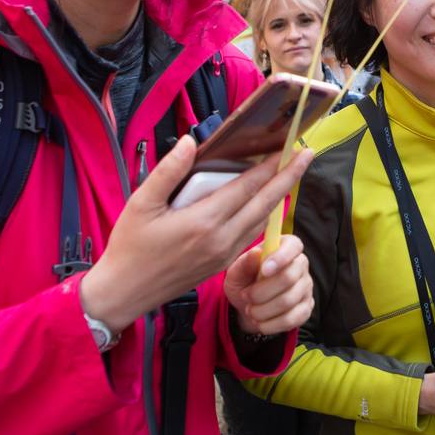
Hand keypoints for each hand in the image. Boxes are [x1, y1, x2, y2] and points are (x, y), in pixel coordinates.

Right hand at [80, 138, 313, 333]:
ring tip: (292, 174)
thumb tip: (191, 143)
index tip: (289, 147)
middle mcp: (221, 239)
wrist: (126, 292)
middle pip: (266, 203)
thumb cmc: (129, 246)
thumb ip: (168, 171)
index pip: (247, 187)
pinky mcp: (223, 264)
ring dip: (279, 196)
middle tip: (308, 155)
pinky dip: (264, 216)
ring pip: (262, 221)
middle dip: (289, 177)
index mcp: (203, 221)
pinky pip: (252, 236)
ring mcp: (225, 254)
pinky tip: (267, 203)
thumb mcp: (141, 203)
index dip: (271, 166)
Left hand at [225, 234, 313, 334]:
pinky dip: (271, 324)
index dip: (280, 257)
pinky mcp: (306, 308)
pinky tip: (260, 323)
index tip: (264, 270)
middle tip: (246, 296)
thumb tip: (256, 253)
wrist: (247, 307)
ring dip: (263, 310)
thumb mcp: (236, 272)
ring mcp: (306, 287)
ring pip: (288, 301)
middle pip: (288, 278)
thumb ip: (245, 263)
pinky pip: (292, 319)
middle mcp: (301, 265)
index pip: (293, 245)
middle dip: (262, 292)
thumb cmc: (244, 282)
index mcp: (286, 247)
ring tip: (250, 311)